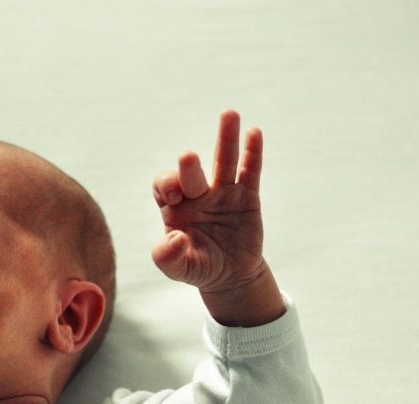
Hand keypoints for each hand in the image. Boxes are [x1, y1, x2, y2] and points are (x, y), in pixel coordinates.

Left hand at [151, 109, 266, 293]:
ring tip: (229, 114)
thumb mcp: (179, 270)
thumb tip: (173, 239)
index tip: (173, 196)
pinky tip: (254, 133)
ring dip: (226, 138)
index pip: (164, 186)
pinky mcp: (247, 197)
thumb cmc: (198, 267)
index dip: (167, 185)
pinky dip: (253, 153)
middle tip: (188, 158)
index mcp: (174, 208)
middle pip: (192, 173)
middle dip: (189, 167)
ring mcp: (223, 193)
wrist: (228, 275)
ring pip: (224, 161)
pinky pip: (250, 172)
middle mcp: (197, 194)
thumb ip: (167, 258)